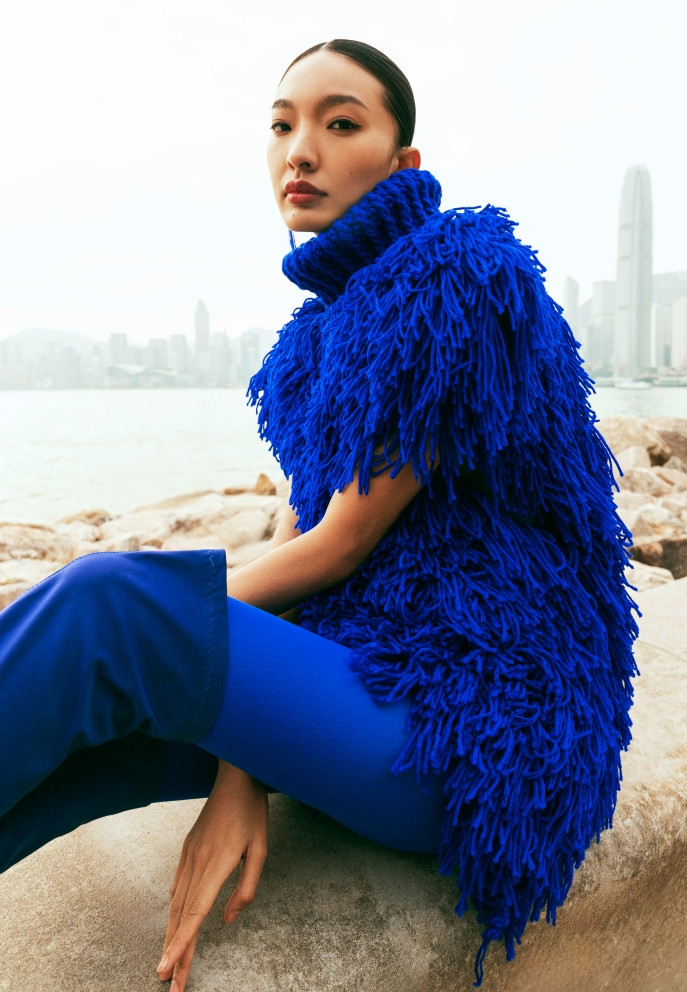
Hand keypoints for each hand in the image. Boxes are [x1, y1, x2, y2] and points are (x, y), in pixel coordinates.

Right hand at [157, 761, 267, 991]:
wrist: (235, 775)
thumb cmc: (252, 811)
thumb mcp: (260, 848)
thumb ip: (247, 887)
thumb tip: (227, 920)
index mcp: (216, 864)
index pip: (195, 914)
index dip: (181, 944)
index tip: (169, 970)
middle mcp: (196, 863)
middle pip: (181, 916)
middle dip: (174, 952)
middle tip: (170, 985)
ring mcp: (188, 856)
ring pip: (175, 904)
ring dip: (171, 935)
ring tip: (168, 962)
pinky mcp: (186, 850)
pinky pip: (177, 886)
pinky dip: (174, 910)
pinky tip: (173, 924)